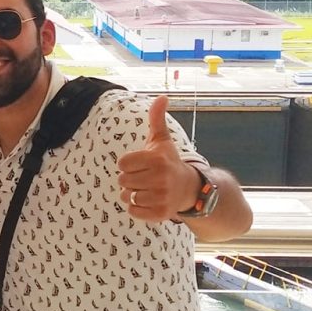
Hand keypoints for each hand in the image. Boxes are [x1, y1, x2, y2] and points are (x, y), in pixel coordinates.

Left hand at [117, 95, 200, 222]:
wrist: (188, 188)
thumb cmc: (168, 161)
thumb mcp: (161, 140)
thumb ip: (156, 118)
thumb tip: (162, 96)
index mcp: (157, 159)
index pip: (122, 164)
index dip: (128, 164)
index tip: (141, 164)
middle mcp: (161, 178)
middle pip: (122, 180)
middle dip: (129, 179)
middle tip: (144, 177)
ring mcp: (162, 197)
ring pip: (127, 197)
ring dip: (132, 194)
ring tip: (147, 189)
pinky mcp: (160, 214)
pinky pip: (132, 212)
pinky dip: (136, 208)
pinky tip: (149, 201)